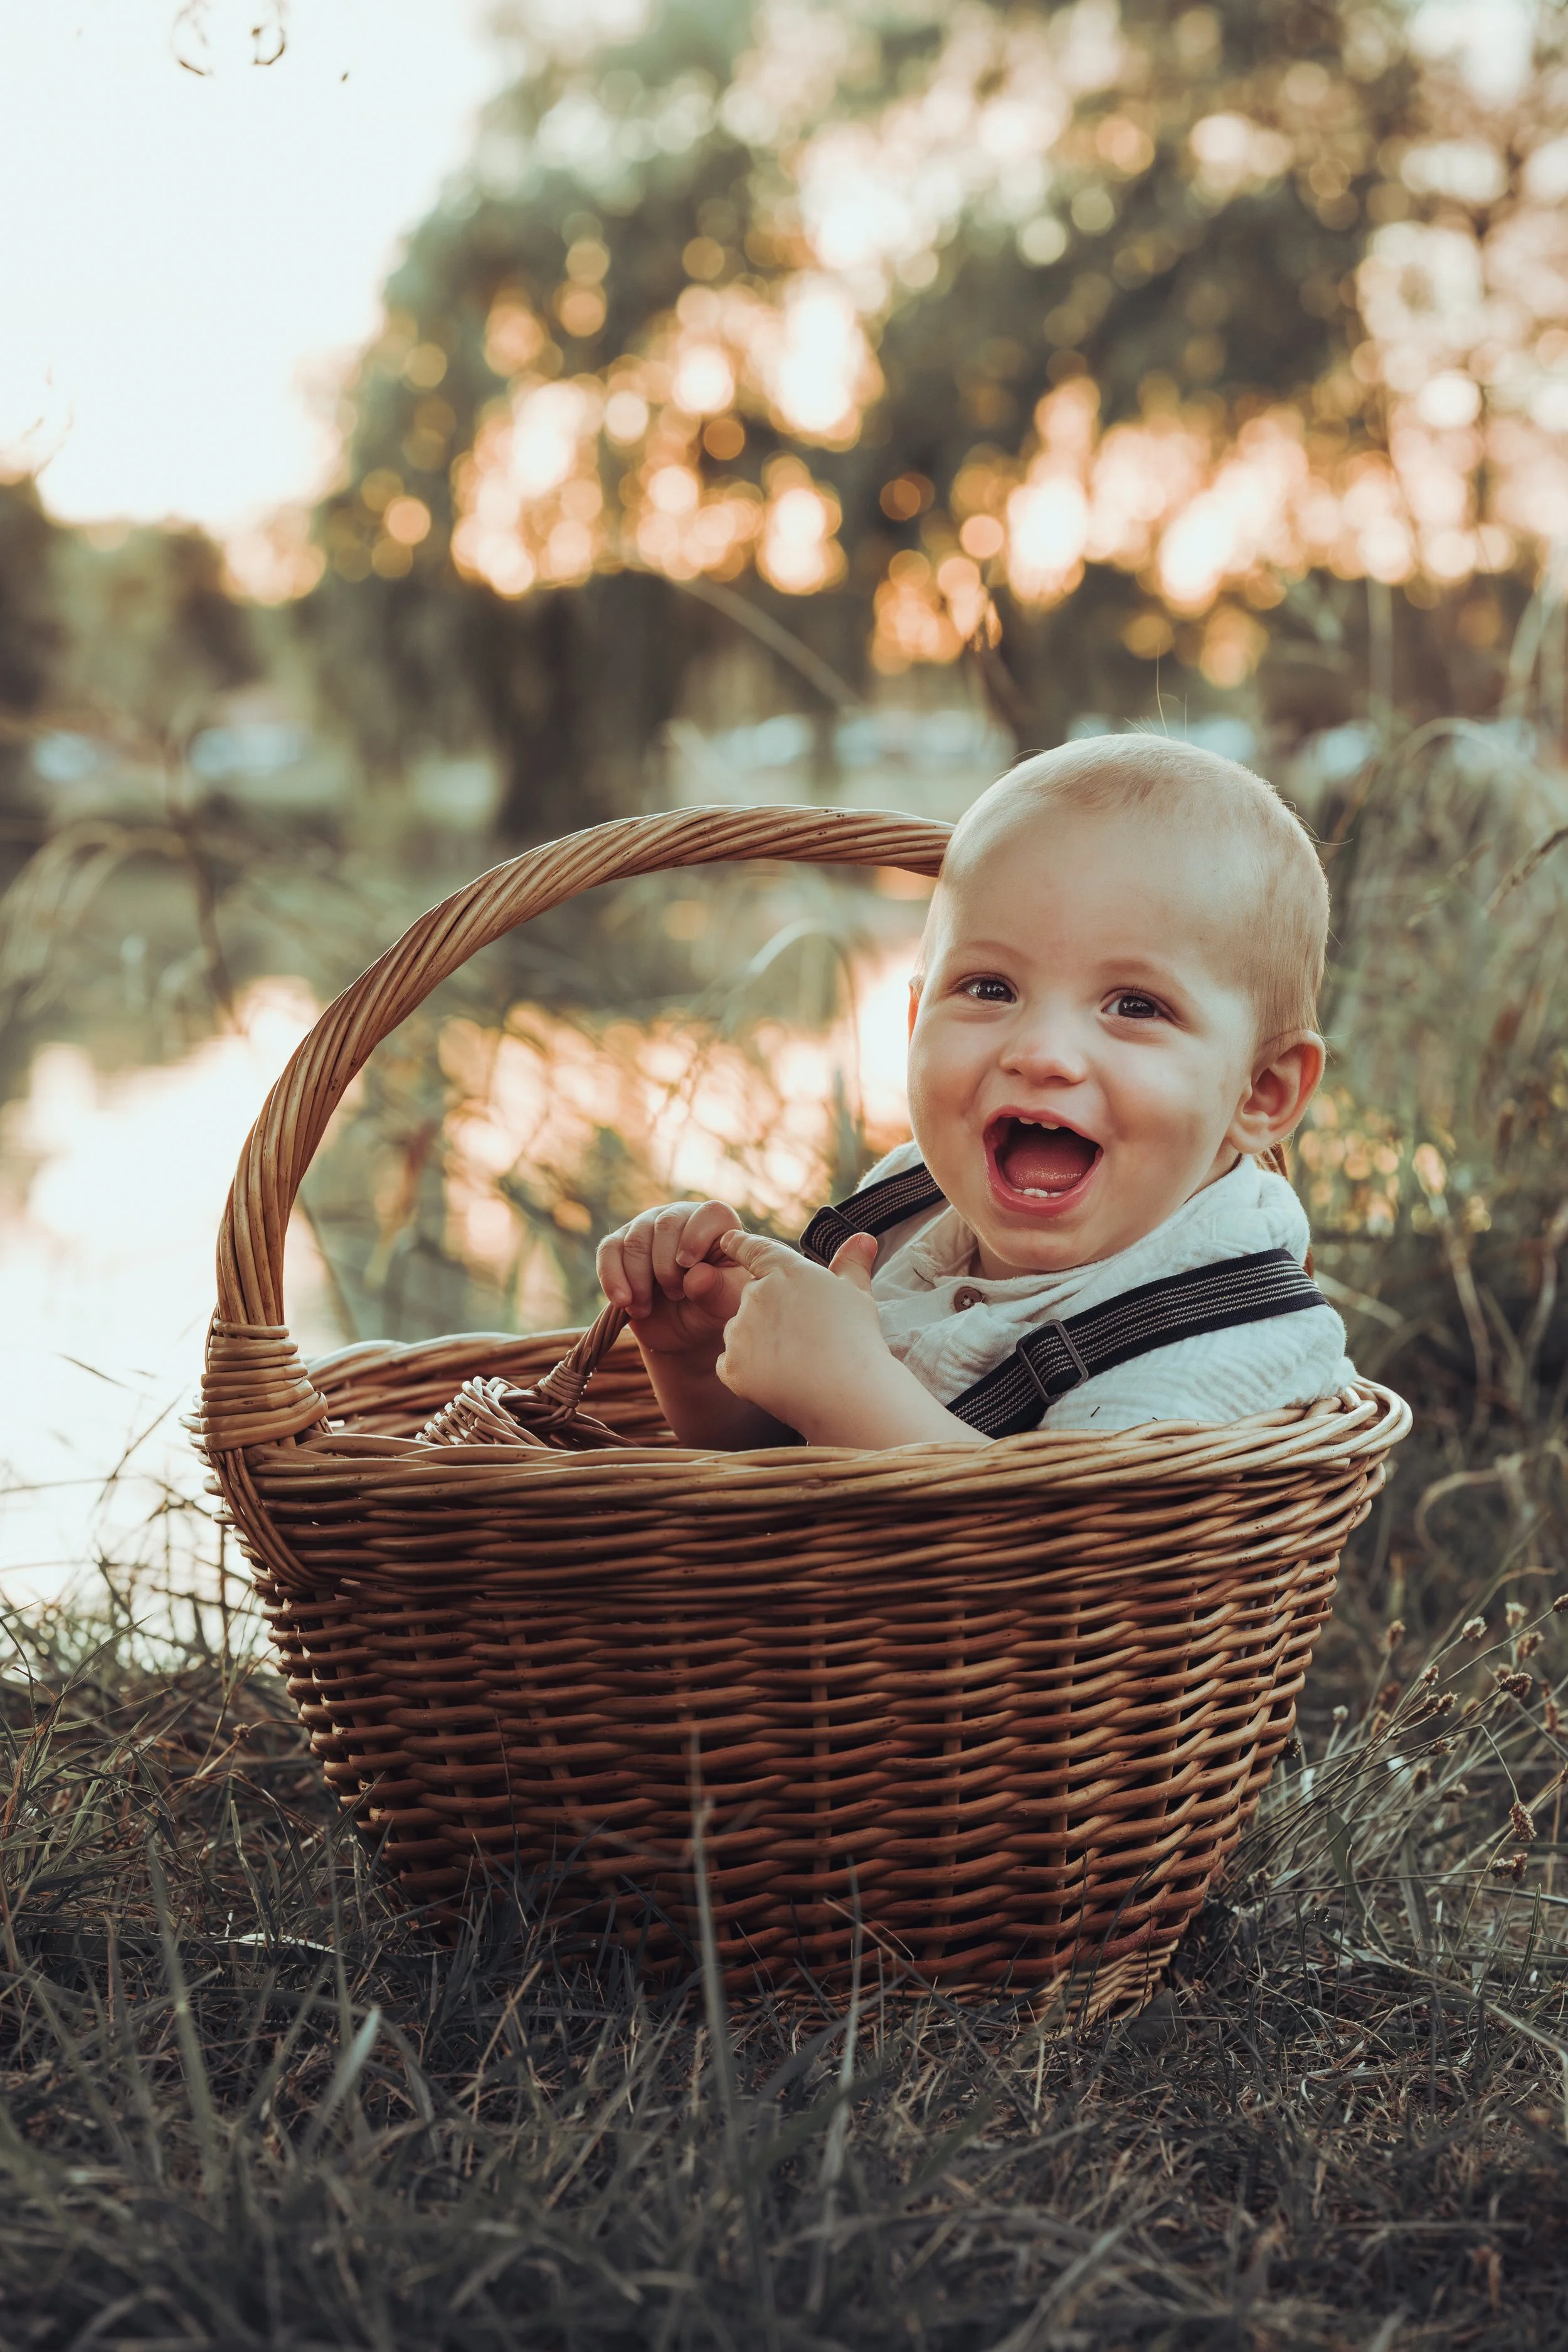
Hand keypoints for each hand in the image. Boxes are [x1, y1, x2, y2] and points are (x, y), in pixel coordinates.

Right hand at [596, 1199, 750, 1360]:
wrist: (682, 1331)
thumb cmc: (711, 1310)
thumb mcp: (724, 1306)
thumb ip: (719, 1290)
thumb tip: (698, 1276)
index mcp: (718, 1226)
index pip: (709, 1214)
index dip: (697, 1239)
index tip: (690, 1268)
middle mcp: (682, 1218)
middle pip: (666, 1225)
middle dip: (666, 1267)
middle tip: (675, 1295)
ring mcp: (648, 1228)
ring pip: (635, 1240)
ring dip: (639, 1279)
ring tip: (646, 1307)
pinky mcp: (621, 1245)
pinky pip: (608, 1250)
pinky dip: (612, 1278)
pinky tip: (622, 1301)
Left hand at [713, 1228, 983, 1447]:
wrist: (847, 1391)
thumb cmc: (857, 1341)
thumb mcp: (857, 1295)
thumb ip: (851, 1265)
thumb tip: (863, 1239)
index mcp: (786, 1272)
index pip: (754, 1250)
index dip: (739, 1244)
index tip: (727, 1240)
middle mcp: (756, 1294)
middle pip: (753, 1299)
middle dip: (769, 1313)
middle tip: (803, 1337)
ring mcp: (740, 1330)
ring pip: (741, 1332)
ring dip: (757, 1343)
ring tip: (796, 1362)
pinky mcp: (732, 1365)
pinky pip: (731, 1364)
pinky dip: (748, 1372)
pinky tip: (777, 1380)